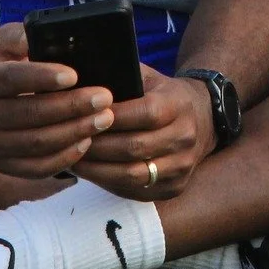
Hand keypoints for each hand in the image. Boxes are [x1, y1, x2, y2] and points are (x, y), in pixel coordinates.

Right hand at [0, 24, 117, 178]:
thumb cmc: (9, 63)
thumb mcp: (8, 41)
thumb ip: (20, 34)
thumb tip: (32, 37)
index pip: (11, 78)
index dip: (42, 77)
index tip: (75, 75)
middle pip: (29, 114)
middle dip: (71, 106)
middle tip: (105, 97)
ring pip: (37, 142)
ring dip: (75, 131)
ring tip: (105, 118)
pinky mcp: (3, 165)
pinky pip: (38, 167)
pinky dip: (65, 157)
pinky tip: (87, 141)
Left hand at [71, 66, 213, 199]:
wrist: (201, 119)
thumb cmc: (162, 95)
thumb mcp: (148, 78)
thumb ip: (120, 79)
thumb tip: (78, 82)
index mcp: (178, 105)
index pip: (143, 114)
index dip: (109, 118)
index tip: (79, 116)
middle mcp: (185, 137)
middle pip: (135, 147)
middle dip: (97, 146)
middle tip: (67, 141)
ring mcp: (182, 166)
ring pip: (133, 175)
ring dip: (98, 170)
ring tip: (72, 160)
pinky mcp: (174, 187)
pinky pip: (135, 190)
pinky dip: (108, 183)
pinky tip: (91, 172)